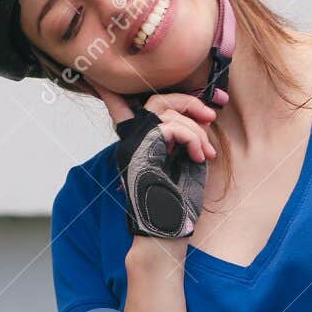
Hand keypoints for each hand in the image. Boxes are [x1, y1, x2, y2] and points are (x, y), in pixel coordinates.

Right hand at [89, 82, 227, 237]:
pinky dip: (192, 137)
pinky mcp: (142, 151)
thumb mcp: (184, 162)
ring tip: (204, 150)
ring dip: (194, 126)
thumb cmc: (178, 203)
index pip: (120, 108)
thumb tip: (199, 117)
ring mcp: (133, 146)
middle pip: (155, 100)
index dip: (113, 90)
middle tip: (210, 116)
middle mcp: (130, 142)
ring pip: (163, 109)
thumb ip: (182, 138)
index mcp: (138, 144)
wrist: (167, 232)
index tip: (101, 79)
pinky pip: (170, 126)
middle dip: (187, 101)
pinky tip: (199, 156)